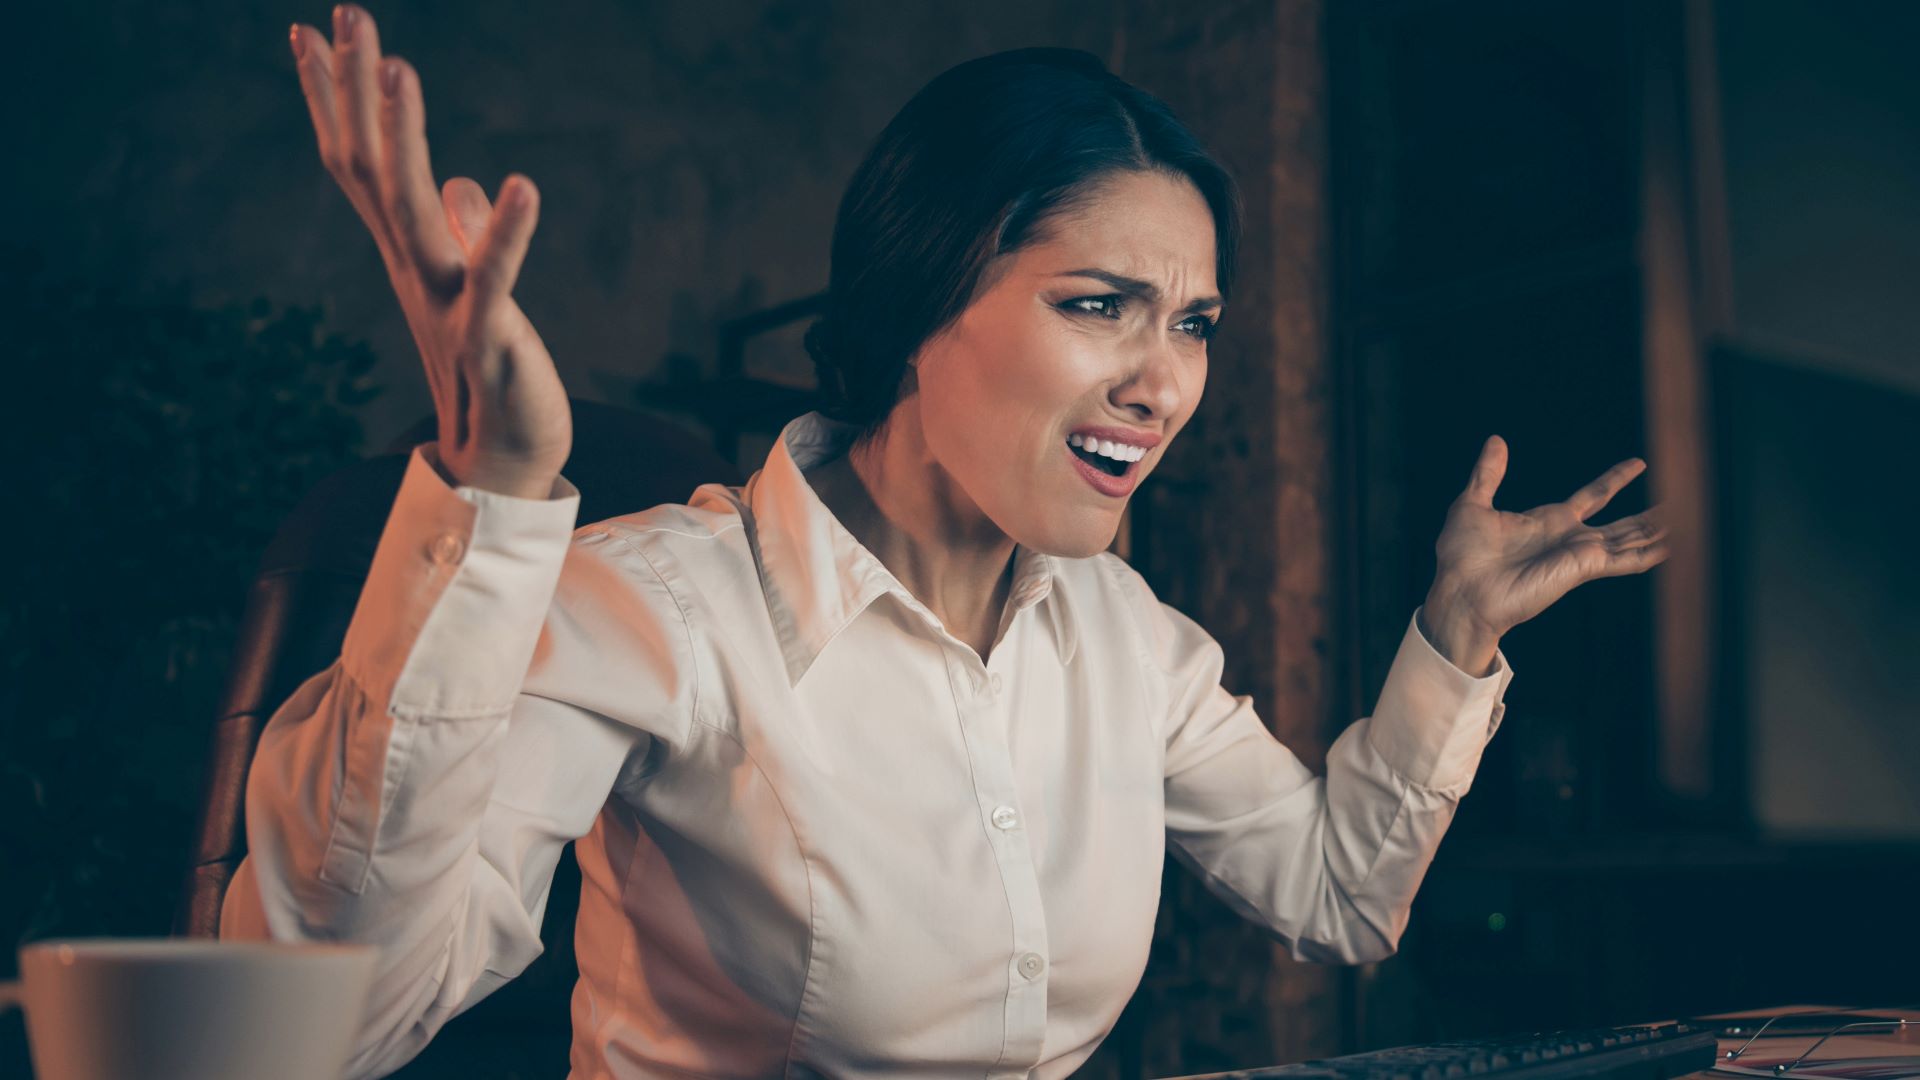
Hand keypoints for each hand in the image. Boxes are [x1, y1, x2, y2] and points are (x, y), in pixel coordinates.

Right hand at [290, 5, 570, 497]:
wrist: (504, 462)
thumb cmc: (493, 375)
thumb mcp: (479, 292)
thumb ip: (468, 234)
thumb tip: (464, 183)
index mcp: (409, 255)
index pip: (357, 163)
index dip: (334, 98)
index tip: (309, 30)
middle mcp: (414, 271)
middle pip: (370, 168)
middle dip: (356, 91)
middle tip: (347, 13)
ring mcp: (444, 304)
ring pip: (410, 211)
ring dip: (405, 139)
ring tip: (401, 69)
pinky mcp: (488, 339)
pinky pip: (493, 280)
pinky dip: (507, 234)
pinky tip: (523, 184)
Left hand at [1422, 436, 1671, 670]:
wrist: (1462, 590)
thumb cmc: (1462, 556)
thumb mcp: (1473, 504)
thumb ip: (1488, 473)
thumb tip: (1496, 440)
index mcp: (1549, 521)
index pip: (1594, 495)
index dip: (1616, 479)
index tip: (1639, 464)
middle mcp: (1570, 538)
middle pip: (1622, 522)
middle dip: (1650, 514)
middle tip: (1683, 499)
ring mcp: (1579, 554)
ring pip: (1630, 539)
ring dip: (1658, 530)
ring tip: (1690, 519)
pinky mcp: (1582, 567)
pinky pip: (1624, 559)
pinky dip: (1649, 553)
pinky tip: (1673, 547)